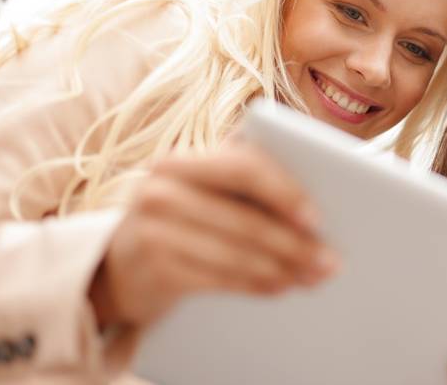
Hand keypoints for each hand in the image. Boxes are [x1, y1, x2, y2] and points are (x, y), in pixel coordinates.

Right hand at [88, 141, 337, 328]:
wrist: (116, 265)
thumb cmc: (184, 219)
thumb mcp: (204, 192)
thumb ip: (247, 185)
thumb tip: (314, 213)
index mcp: (183, 160)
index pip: (244, 167)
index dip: (285, 192)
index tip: (317, 217)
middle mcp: (161, 188)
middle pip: (244, 217)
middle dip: (294, 242)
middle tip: (330, 261)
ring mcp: (152, 229)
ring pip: (236, 252)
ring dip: (283, 268)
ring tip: (314, 276)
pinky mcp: (153, 268)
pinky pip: (218, 279)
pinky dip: (255, 284)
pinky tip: (281, 287)